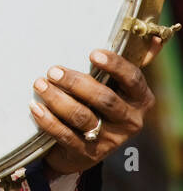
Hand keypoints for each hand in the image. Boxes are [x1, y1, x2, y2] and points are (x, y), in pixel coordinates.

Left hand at [34, 38, 162, 176]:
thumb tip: (155, 37)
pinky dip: (48, 120)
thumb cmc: (99, 107)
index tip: (92, 53)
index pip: (133, 80)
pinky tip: (35, 106)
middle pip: (104, 99)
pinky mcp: (87, 153)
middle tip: (53, 70)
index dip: (114, 66)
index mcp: (140, 100)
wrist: (82, 149)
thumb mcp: (117, 87)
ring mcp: (109, 140)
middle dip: (76, 83)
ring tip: (39, 83)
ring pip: (82, 116)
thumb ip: (130, 64)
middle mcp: (130, 121)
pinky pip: (65, 135)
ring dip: (58, 98)